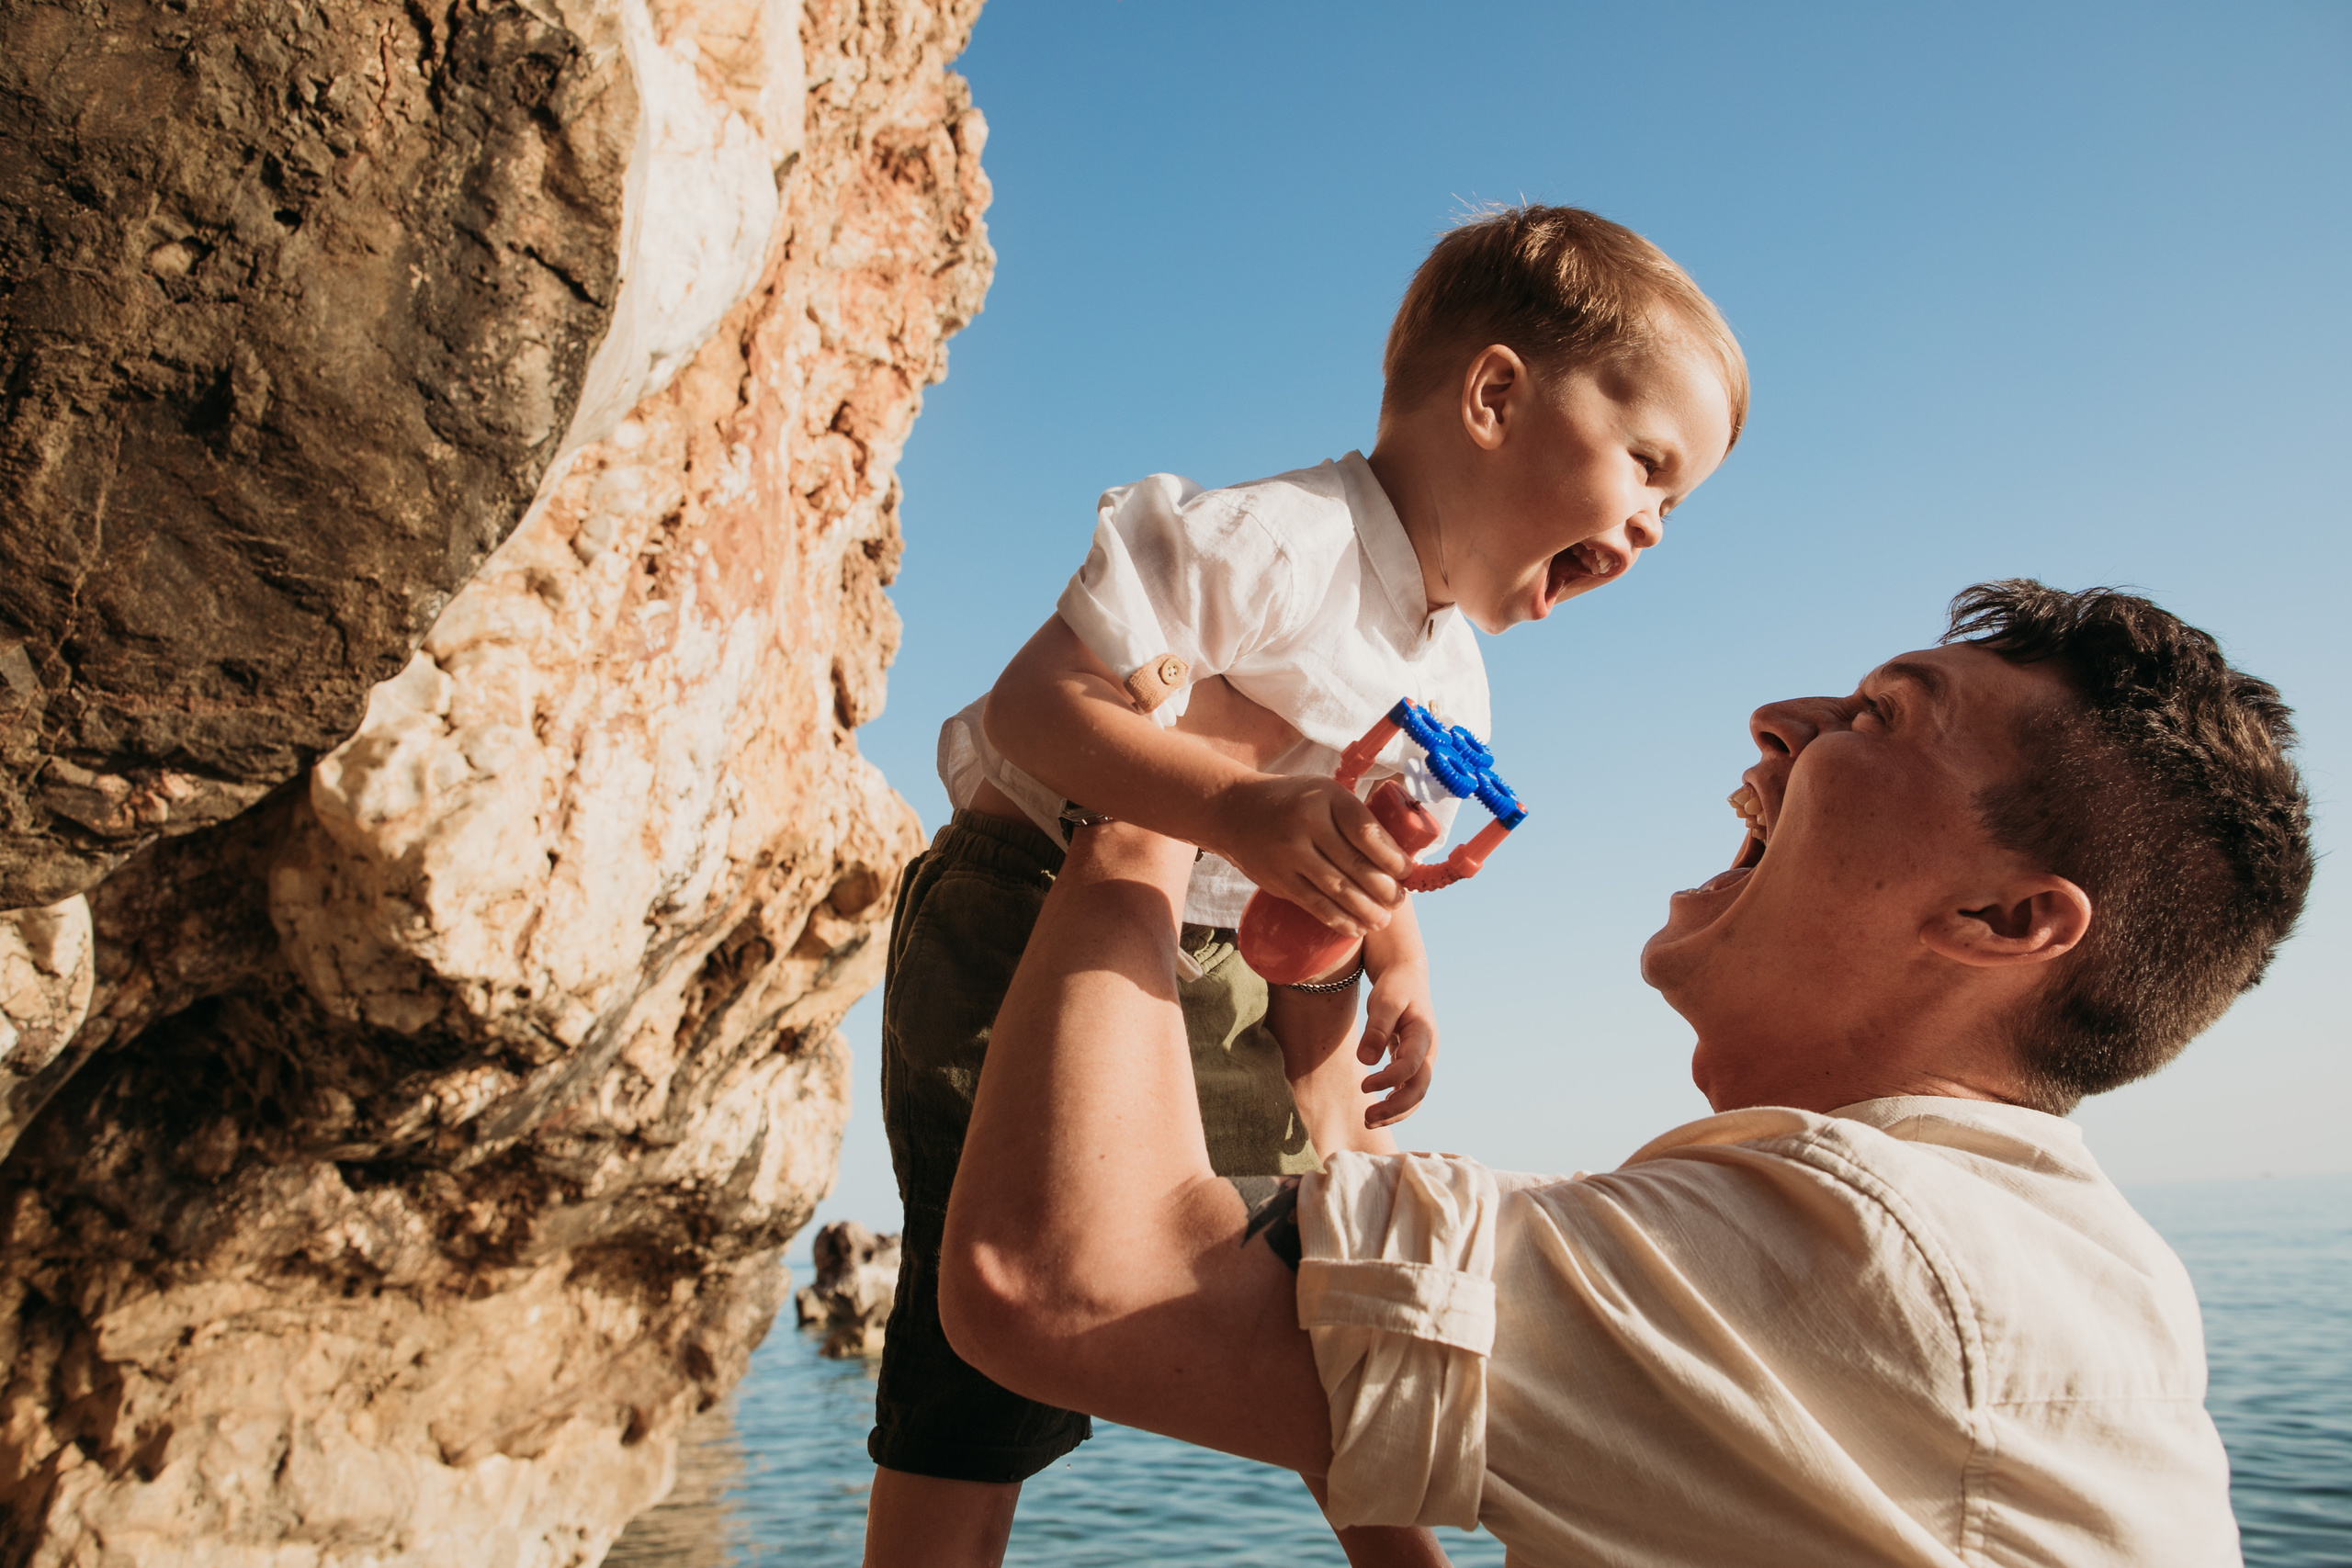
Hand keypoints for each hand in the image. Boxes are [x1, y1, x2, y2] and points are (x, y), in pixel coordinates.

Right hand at [1212, 774, 1407, 937]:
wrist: (1233, 810)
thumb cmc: (1291, 801)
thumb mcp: (1323, 792)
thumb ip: (1354, 816)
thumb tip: (1398, 850)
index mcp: (1325, 798)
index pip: (1366, 832)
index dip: (1391, 857)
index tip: (1406, 871)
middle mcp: (1306, 825)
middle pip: (1354, 865)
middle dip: (1383, 888)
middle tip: (1398, 901)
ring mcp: (1289, 854)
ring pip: (1336, 889)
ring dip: (1365, 910)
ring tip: (1382, 920)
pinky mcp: (1278, 879)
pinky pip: (1313, 904)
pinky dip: (1338, 919)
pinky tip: (1356, 928)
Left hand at [1356, 961, 1436, 1127]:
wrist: (1406, 977)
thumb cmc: (1394, 987)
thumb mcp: (1384, 1000)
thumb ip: (1376, 1029)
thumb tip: (1366, 1061)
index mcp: (1424, 1035)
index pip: (1410, 1066)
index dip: (1388, 1080)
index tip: (1363, 1087)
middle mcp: (1428, 1051)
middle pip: (1418, 1089)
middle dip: (1395, 1108)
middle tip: (1367, 1118)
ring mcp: (1422, 1058)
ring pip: (1415, 1093)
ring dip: (1395, 1111)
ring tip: (1368, 1120)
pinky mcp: (1413, 1061)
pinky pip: (1408, 1088)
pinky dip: (1396, 1103)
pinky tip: (1378, 1111)